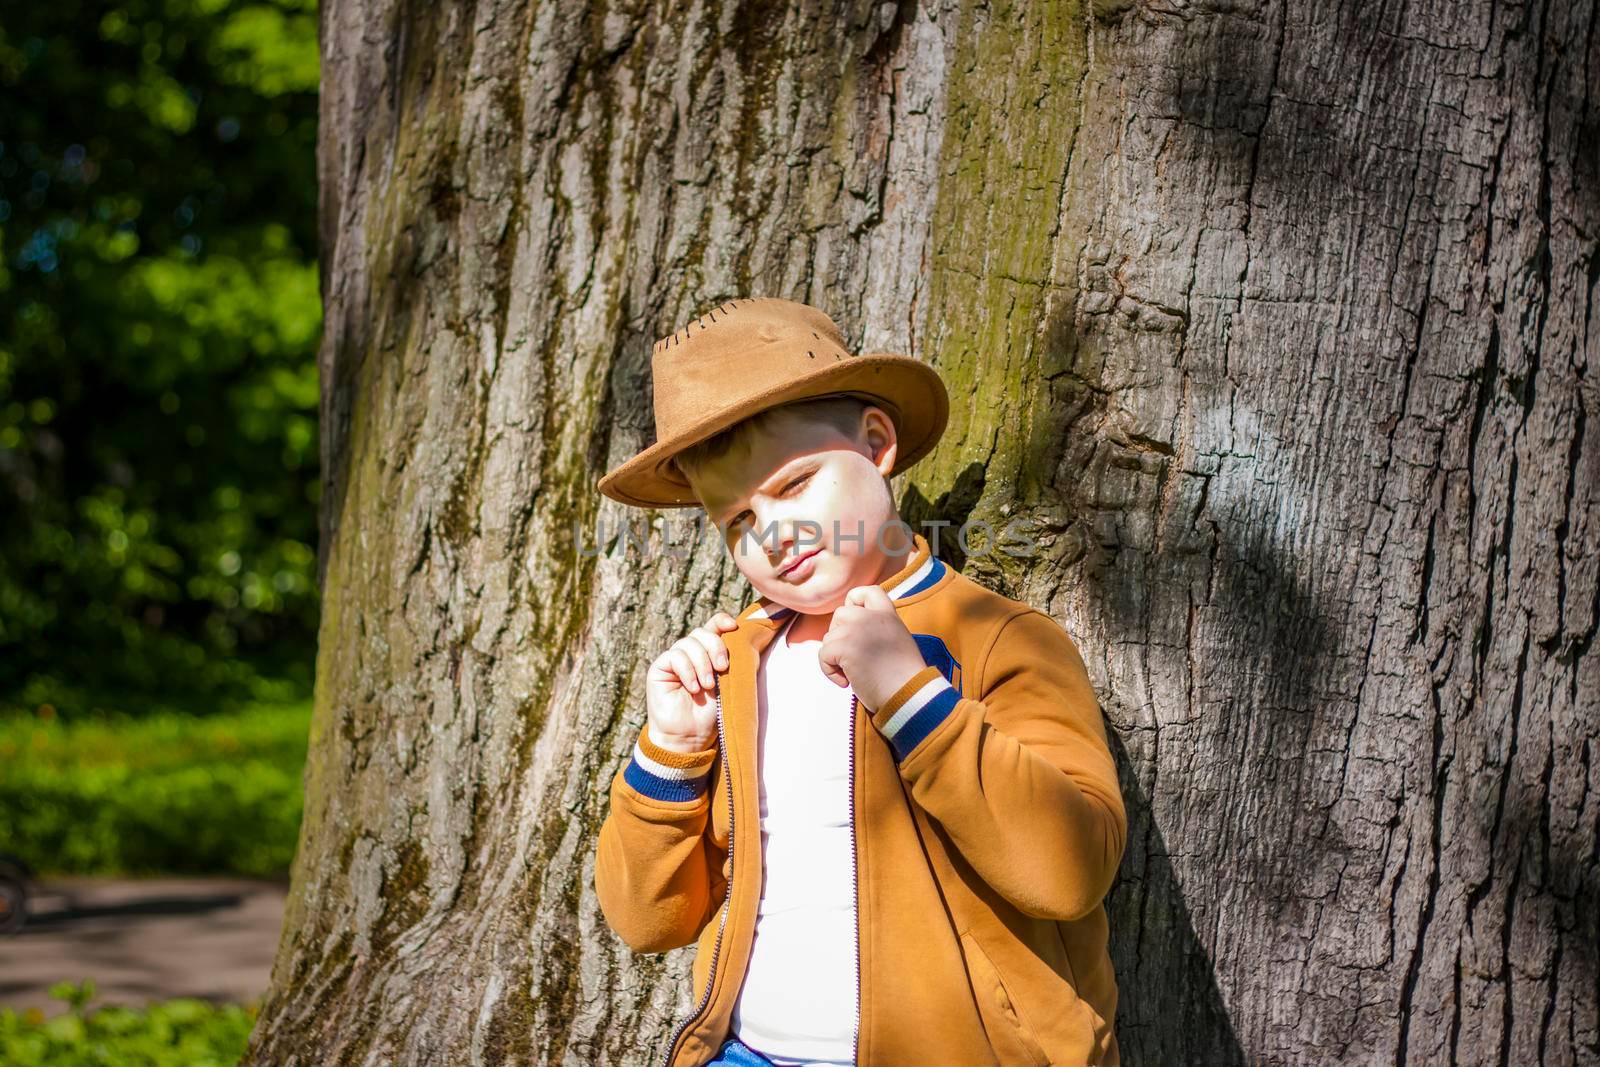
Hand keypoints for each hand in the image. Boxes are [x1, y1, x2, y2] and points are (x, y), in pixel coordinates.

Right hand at [645, 611, 737, 752]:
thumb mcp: (727, 684)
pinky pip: (675, 656)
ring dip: (702, 664)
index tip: (733, 627)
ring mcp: (674, 660)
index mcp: (708, 654)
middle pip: (702, 632)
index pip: (713, 627)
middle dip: (715, 647)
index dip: (721, 621)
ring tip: (707, 686)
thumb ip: (730, 661)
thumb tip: (742, 637)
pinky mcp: (659, 668)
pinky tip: (693, 688)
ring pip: (689, 643)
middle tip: (723, 669)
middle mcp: (690, 654)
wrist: (690, 738)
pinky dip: (687, 671)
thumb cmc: (711, 715)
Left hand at [817, 585, 928, 710]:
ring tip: (853, 674)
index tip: (857, 624)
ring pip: (829, 637)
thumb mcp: (896, 640)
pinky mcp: (845, 647)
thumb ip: (877, 629)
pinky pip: (823, 655)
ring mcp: (857, 630)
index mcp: (888, 614)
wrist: (909, 694)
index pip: (867, 590)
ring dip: (835, 657)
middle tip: (853, 657)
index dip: (855, 603)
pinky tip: (847, 682)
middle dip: (840, 635)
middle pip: (840, 614)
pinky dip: (829, 671)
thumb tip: (850, 634)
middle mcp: (871, 617)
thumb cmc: (904, 678)